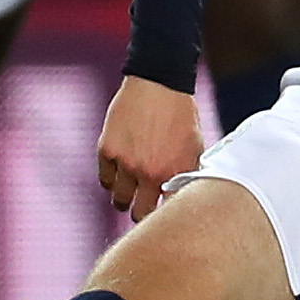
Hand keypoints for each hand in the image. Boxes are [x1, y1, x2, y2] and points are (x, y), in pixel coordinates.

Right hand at [97, 76, 203, 222]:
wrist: (158, 82)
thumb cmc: (180, 114)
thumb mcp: (194, 147)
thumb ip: (187, 175)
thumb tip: (183, 200)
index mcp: (175, 173)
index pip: (168, 213)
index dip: (165, 217)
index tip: (163, 216)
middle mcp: (150, 172)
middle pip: (139, 214)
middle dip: (142, 212)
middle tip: (143, 205)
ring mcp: (126, 162)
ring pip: (119, 200)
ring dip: (124, 198)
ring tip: (129, 191)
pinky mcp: (107, 150)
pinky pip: (105, 179)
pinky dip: (111, 178)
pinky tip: (119, 170)